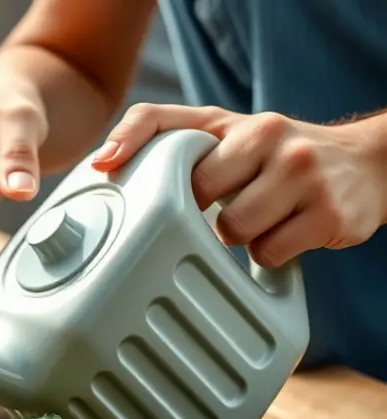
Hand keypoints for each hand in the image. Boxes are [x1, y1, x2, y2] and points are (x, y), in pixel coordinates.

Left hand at [94, 105, 386, 266]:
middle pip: (197, 195)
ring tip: (258, 218)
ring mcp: (303, 174)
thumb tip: (102, 163)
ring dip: (238, 237)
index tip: (111, 171)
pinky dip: (269, 253)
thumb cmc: (270, 156)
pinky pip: (269, 252)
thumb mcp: (221, 133)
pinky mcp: (327, 214)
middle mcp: (270, 137)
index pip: (167, 133)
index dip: (139, 154)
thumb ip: (160, 134)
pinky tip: (283, 232)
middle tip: (222, 207)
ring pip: (233, 230)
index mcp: (233, 122)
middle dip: (200, 212)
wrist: (363, 165)